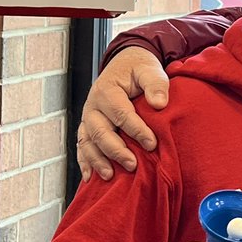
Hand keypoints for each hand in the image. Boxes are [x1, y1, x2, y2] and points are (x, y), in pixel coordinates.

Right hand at [77, 47, 169, 180]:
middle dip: (115, 150)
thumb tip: (159, 103)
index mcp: (107, 90)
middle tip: (133, 165)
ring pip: (87, 141)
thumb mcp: (149, 70)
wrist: (124, 64)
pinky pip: (82, 145)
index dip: (136, 130)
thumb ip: (155, 84)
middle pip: (100, 131)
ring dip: (97, 160)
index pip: (121, 114)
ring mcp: (88, 117)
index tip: (152, 143)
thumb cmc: (139, 69)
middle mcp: (93, 105)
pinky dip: (84, 161)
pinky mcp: (88, 126)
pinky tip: (90, 177)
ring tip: (110, 176)